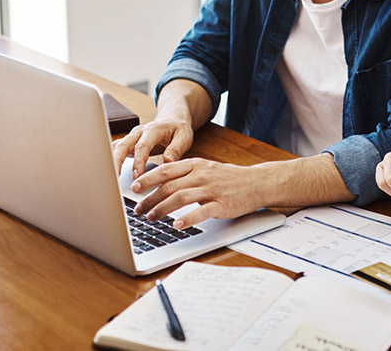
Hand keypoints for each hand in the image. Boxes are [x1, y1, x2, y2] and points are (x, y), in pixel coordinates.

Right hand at [111, 116, 194, 179]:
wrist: (172, 120)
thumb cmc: (178, 129)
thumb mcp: (184, 137)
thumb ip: (176, 149)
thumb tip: (167, 162)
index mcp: (153, 130)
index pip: (142, 146)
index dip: (138, 161)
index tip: (137, 175)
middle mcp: (139, 132)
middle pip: (123, 145)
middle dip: (117, 161)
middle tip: (116, 178)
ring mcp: (132, 137)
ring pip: (117, 147)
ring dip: (112, 161)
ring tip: (110, 177)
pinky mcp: (129, 143)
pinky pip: (117, 149)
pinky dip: (112, 159)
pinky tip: (111, 172)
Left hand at [129, 159, 264, 229]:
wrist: (256, 183)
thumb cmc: (229, 178)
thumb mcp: (205, 169)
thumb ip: (185, 174)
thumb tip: (160, 182)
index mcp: (195, 165)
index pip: (166, 170)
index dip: (148, 178)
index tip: (134, 187)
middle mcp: (201, 175)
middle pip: (169, 186)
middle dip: (150, 198)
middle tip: (138, 209)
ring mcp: (211, 189)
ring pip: (181, 197)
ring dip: (162, 208)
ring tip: (151, 218)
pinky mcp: (221, 204)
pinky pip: (201, 211)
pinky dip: (187, 218)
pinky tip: (177, 225)